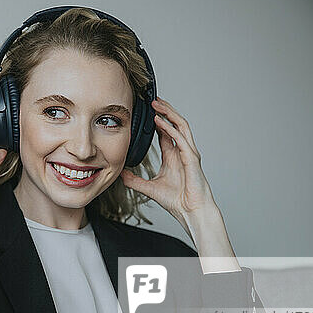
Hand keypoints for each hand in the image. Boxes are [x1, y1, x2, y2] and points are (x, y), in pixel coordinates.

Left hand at [120, 97, 217, 225]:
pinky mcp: (192, 158)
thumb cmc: (177, 201)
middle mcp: (182, 151)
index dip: (157, 119)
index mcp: (173, 156)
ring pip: (180, 125)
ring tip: (156, 103)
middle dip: (164, 110)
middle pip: (174, 123)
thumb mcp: (149, 188)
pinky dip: (170, 128)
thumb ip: (134, 180)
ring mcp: (188, 153)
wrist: (190, 212)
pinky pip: (181, 138)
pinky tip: (160, 121)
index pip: (166, 132)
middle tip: (151, 99)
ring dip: (168, 113)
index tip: (146, 110)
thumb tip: (120, 174)